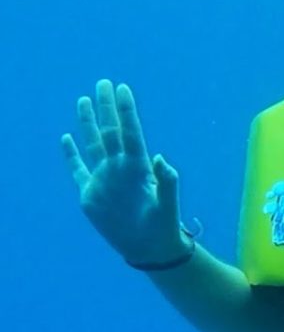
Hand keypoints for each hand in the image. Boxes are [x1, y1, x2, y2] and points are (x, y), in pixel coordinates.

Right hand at [61, 79, 188, 265]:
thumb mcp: (168, 205)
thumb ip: (168, 182)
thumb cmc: (164, 226)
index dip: (126, 111)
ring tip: (84, 100)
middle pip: (110, 131)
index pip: (130, 132)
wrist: (149, 248)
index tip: (123, 88)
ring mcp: (104, 178)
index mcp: (138, 167)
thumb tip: (161, 159)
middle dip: (107, 107)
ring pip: (94, 144)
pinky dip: (71, 155)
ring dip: (89, 122)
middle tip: (103, 82)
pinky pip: (78, 170)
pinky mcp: (90, 194)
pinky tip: (66, 138)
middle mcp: (119, 168)